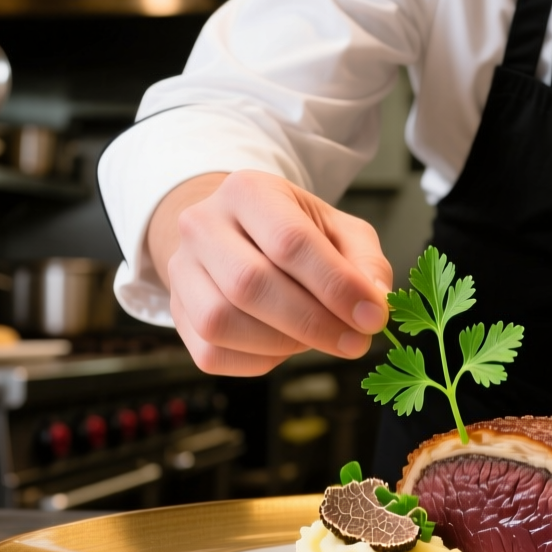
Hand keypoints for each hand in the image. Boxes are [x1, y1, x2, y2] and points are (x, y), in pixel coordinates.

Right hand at [147, 171, 392, 375]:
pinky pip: (212, 353)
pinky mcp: (177, 312)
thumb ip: (365, 262)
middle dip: (313, 323)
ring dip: (283, 343)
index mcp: (247, 191)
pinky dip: (258, 360)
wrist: (237, 234)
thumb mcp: (339, 230)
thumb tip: (374, 303)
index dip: (335, 286)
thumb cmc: (294, 232)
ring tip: (319, 338)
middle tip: (356, 341)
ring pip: (222, 322)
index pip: (290, 242)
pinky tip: (285, 346)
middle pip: (251, 285)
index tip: (373, 317)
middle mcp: (202, 224)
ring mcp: (181, 270)